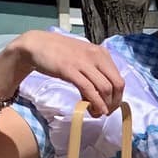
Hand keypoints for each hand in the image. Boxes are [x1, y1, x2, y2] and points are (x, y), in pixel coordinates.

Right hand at [0, 29, 124, 117]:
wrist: (37, 45)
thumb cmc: (60, 53)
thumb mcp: (84, 58)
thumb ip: (96, 71)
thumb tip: (105, 93)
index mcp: (102, 53)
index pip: (119, 79)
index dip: (118, 98)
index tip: (111, 107)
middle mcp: (96, 56)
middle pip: (116, 85)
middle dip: (114, 103)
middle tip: (105, 113)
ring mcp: (83, 62)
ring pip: (104, 88)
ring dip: (104, 105)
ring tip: (97, 113)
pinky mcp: (70, 70)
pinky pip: (88, 89)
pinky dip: (95, 103)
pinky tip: (93, 110)